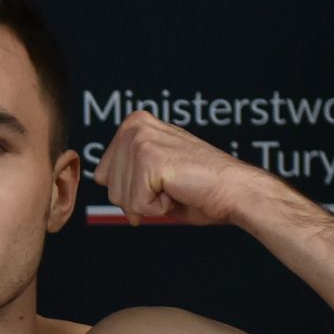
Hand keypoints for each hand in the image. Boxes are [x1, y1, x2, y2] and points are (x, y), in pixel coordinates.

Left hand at [92, 110, 274, 225]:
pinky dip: (158, 209)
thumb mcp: (153, 175)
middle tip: (172, 187)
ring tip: (177, 187)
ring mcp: (141, 140)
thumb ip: (126, 172)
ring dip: (149, 204)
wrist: (235, 192)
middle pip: (108, 188)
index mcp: (134, 124)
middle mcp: (134, 126)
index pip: (103, 176)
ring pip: (120, 198)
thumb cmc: (200, 188)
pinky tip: (179, 191)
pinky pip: (136, 205)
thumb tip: (99, 179)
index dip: (132, 192)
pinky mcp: (149, 160)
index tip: (164, 182)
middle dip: (138, 199)